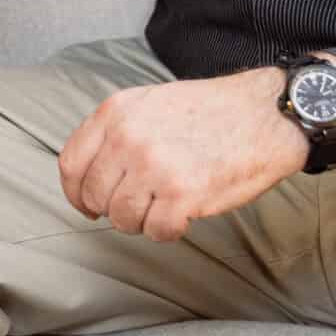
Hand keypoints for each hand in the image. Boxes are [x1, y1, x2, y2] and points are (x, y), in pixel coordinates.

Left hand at [56, 69, 305, 241]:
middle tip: (142, 204)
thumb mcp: (149, 103)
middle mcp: (128, 138)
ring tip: (166, 205)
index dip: (77, 193)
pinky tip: (184, 214)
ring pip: (122, 219)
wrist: (264, 114)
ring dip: (143, 221)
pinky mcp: (182, 194)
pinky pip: (156, 232)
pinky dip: (169, 230)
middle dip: (115, 209)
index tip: (89, 205)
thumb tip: (90, 175)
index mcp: (115, 112)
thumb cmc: (210, 111)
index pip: (71, 165)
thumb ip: (116, 132)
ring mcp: (153, 166)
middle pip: (96, 197)